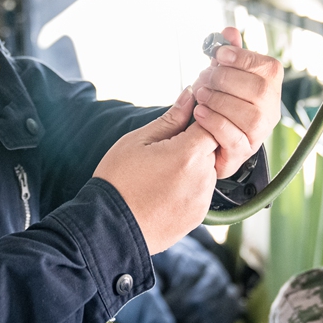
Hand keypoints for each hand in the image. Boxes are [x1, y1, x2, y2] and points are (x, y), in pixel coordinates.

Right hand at [93, 87, 218, 253]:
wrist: (109, 228)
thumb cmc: (119, 181)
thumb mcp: (138, 141)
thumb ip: (171, 118)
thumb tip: (190, 95)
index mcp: (189, 154)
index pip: (212, 123)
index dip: (197, 120)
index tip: (180, 125)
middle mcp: (203, 178)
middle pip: (212, 148)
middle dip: (194, 144)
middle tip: (164, 151)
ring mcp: (203, 200)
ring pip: (208, 171)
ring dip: (193, 167)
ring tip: (161, 173)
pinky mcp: (199, 216)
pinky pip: (201, 192)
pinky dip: (188, 187)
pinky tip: (164, 190)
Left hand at [191, 27, 282, 178]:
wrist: (208, 139)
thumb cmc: (218, 102)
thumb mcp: (222, 76)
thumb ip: (227, 55)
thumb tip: (228, 31)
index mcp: (269, 88)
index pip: (268, 68)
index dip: (243, 58)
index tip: (220, 54)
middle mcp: (270, 111)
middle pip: (260, 91)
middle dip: (227, 79)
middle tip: (204, 77)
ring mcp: (258, 134)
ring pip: (251, 116)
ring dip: (220, 101)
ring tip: (200, 95)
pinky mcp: (241, 153)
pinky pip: (235, 139)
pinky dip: (215, 123)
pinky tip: (200, 112)